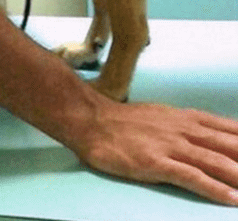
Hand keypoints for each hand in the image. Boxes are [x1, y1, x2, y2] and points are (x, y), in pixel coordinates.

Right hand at [78, 99, 237, 205]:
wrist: (92, 121)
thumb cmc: (125, 122)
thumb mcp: (161, 117)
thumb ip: (186, 127)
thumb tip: (208, 138)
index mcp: (186, 118)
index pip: (228, 129)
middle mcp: (184, 129)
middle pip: (228, 145)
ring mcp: (171, 146)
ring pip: (216, 161)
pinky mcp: (157, 163)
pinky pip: (192, 177)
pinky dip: (214, 188)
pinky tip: (230, 199)